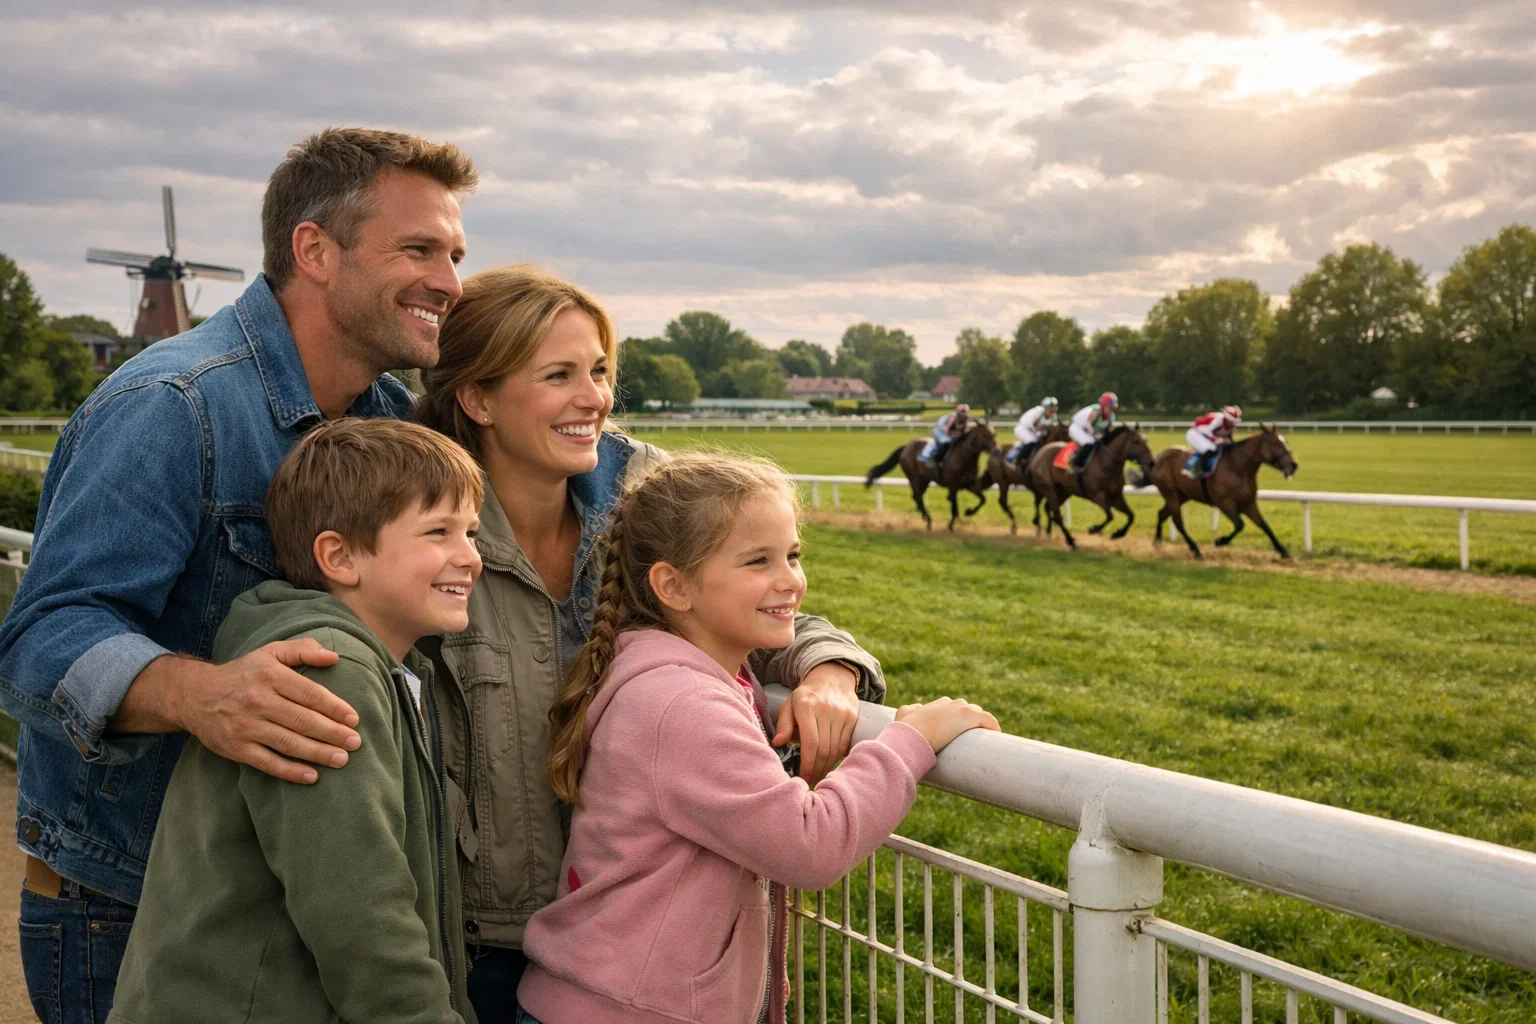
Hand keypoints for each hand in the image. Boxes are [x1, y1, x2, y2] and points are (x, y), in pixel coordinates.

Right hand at [117, 639, 358, 783]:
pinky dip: (290, 771)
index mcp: (270, 675)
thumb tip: (334, 657)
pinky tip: (311, 776)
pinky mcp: (236, 748)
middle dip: (332, 733)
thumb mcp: (270, 652)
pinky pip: (267, 762)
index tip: (354, 719)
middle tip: (355, 743)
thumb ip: (303, 650)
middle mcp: (258, 701)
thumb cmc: (244, 673)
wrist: (195, 695)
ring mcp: (246, 726)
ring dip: (317, 753)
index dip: (334, 708)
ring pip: (288, 743)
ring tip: (342, 760)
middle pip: (302, 720)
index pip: (309, 693)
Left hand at [771, 661, 860, 784]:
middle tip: (809, 781)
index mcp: (807, 707)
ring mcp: (841, 714)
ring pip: (835, 749)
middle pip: (824, 749)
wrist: (832, 678)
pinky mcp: (852, 718)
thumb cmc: (806, 696)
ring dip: (826, 767)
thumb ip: (783, 723)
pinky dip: (836, 758)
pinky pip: (844, 744)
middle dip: (816, 769)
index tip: (802, 778)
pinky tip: (828, 764)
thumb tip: (777, 742)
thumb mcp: (789, 704)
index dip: (807, 764)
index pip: (810, 742)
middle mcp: (826, 710)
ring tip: (817, 775)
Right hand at [895, 697, 999, 753]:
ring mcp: (961, 708)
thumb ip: (909, 710)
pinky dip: (992, 726)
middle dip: (967, 723)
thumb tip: (912, 711)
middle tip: (967, 740)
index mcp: (937, 704)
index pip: (952, 708)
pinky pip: (988, 719)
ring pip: (977, 715)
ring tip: (980, 741)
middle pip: (966, 710)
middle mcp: (950, 703)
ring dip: (979, 725)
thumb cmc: (906, 728)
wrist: (912, 734)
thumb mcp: (903, 715)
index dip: (954, 720)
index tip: (954, 733)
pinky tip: (995, 736)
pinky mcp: (970, 716)